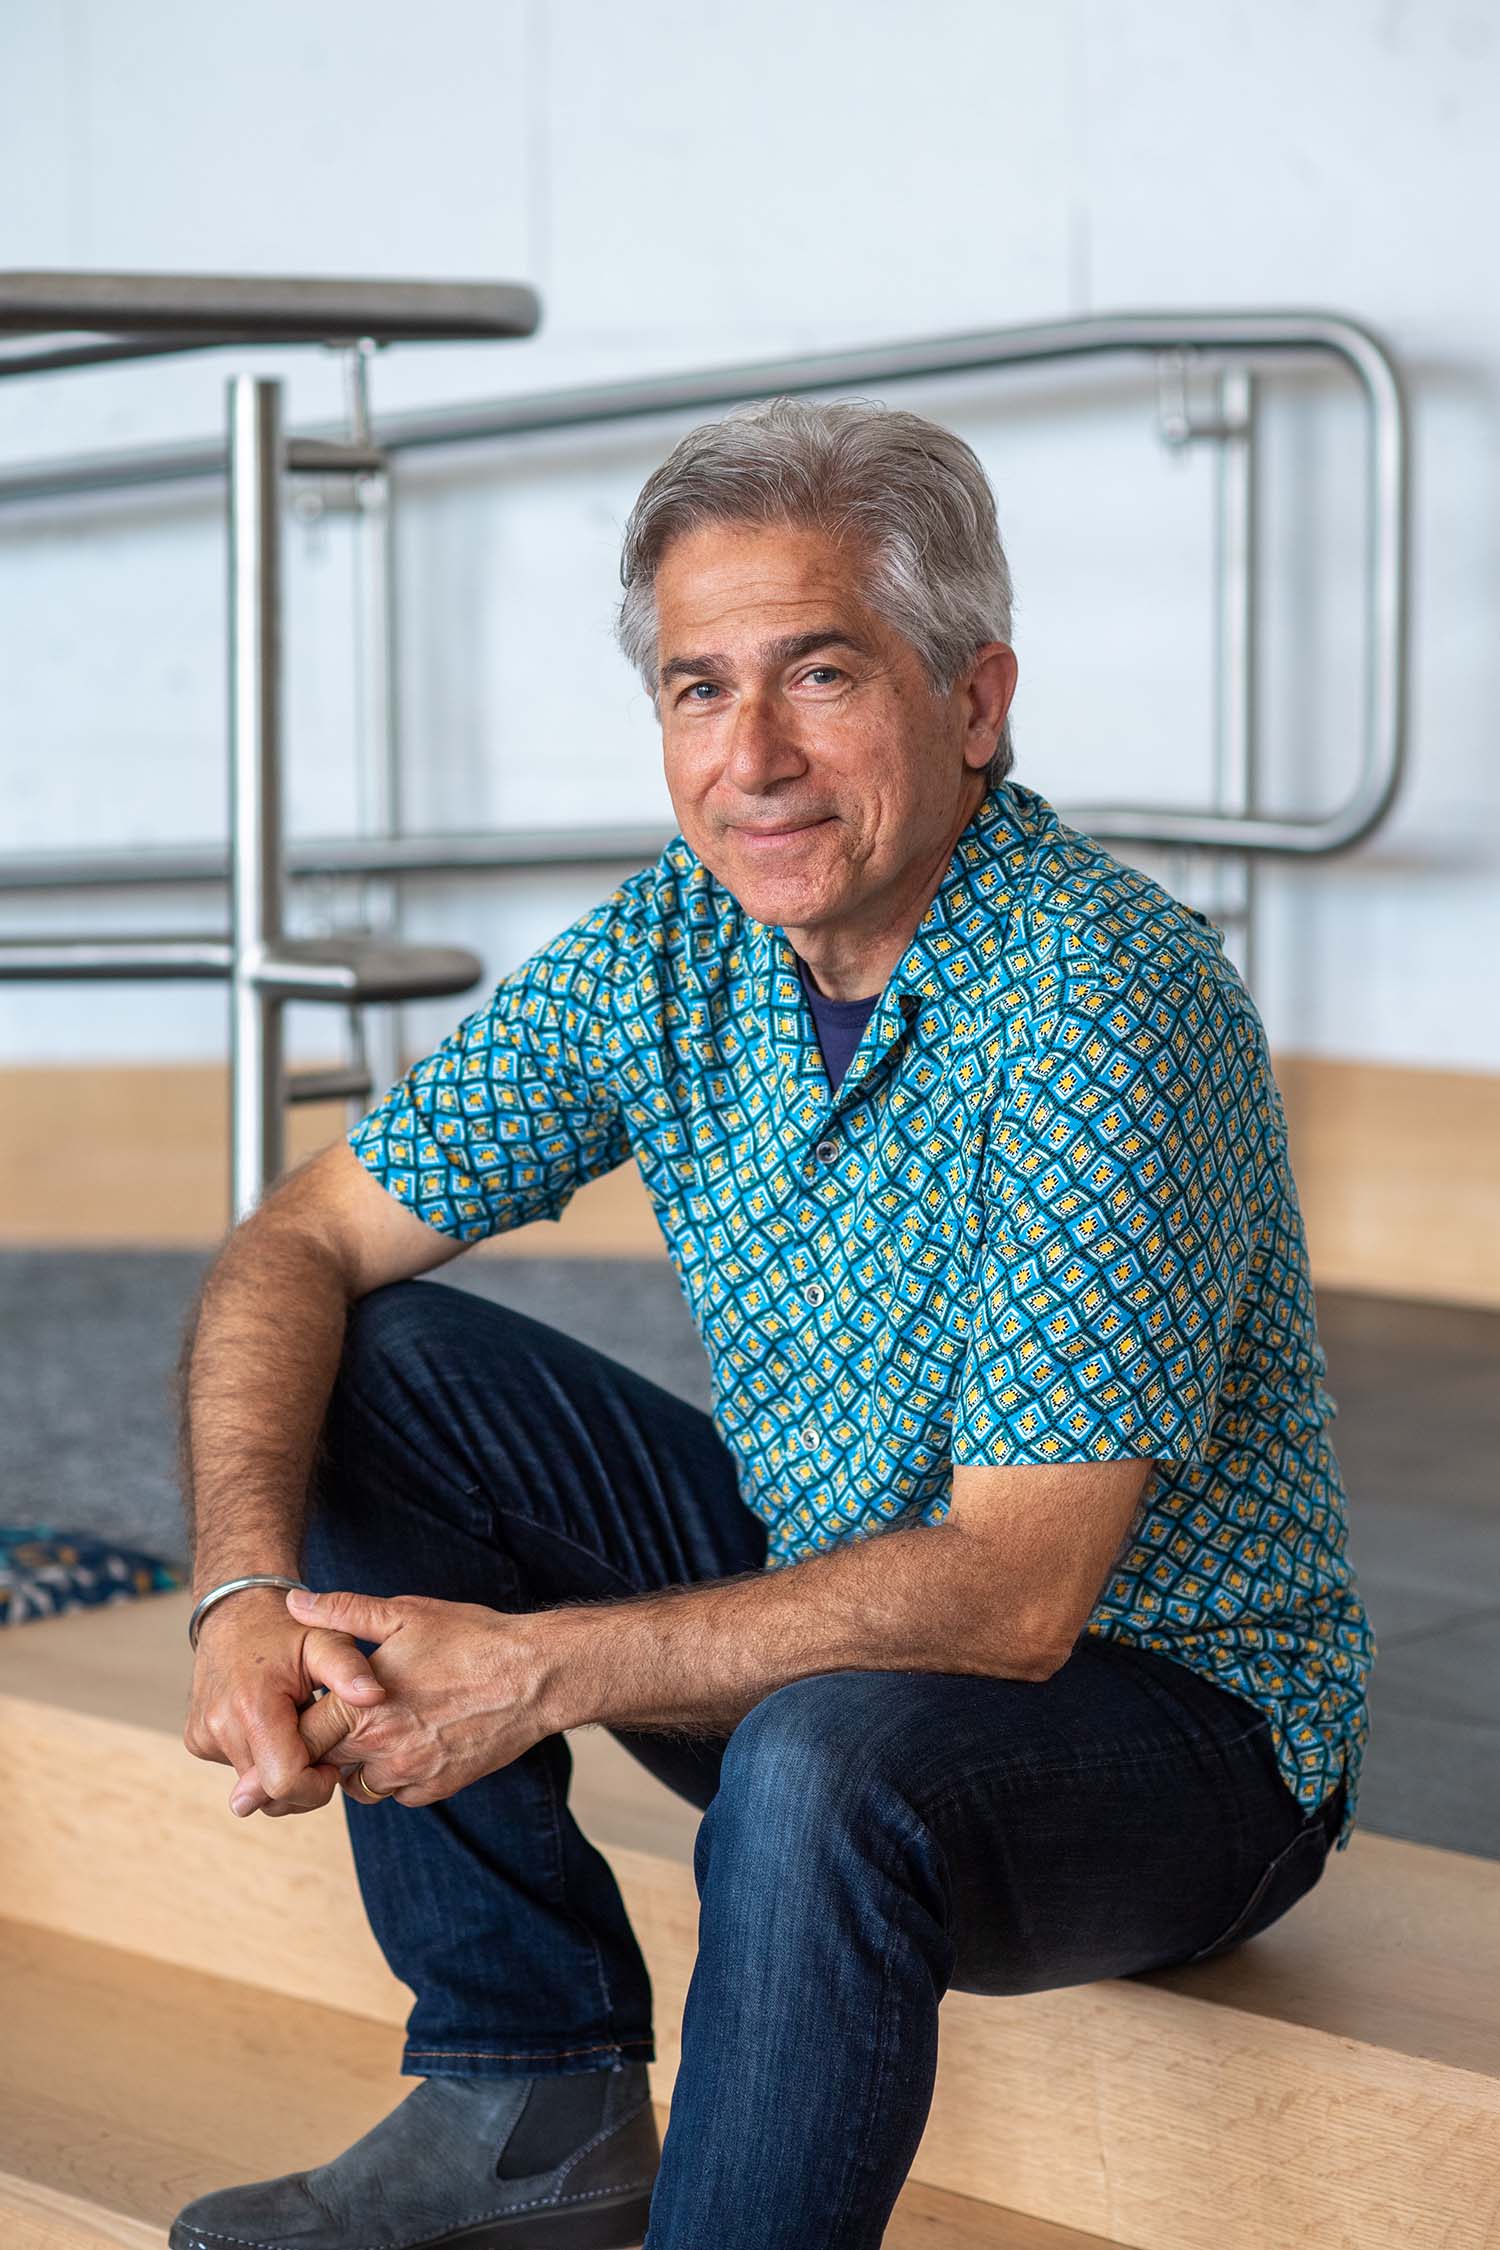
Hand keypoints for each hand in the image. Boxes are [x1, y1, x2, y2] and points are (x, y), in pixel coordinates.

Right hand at [183, 1583, 388, 1818]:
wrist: (235, 1612)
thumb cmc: (287, 1628)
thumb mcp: (326, 1639)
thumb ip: (351, 1669)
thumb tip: (375, 1696)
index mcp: (252, 1706)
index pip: (285, 1783)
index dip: (317, 1785)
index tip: (335, 1762)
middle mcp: (220, 1727)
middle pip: (269, 1795)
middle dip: (303, 1782)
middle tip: (322, 1745)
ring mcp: (203, 1737)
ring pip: (253, 1787)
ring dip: (282, 1769)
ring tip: (298, 1725)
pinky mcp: (197, 1741)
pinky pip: (238, 1769)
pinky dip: (262, 1758)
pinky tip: (276, 1724)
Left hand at [225, 1586, 558, 1813]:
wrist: (536, 1677)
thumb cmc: (471, 1639)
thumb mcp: (403, 1615)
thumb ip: (342, 1612)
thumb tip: (294, 1602)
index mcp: (362, 1709)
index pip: (300, 1737)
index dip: (285, 1733)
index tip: (278, 1727)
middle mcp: (381, 1750)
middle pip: (324, 1765)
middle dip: (317, 1750)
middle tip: (316, 1732)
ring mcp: (411, 1774)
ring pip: (358, 1785)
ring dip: (354, 1764)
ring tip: (364, 1732)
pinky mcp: (437, 1788)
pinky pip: (396, 1793)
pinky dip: (391, 1775)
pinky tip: (403, 1743)